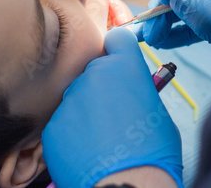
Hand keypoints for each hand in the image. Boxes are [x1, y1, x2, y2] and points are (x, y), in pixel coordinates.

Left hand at [42, 28, 183, 187]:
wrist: (128, 184)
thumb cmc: (153, 153)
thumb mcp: (157, 110)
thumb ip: (137, 90)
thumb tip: (128, 93)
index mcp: (125, 67)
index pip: (117, 38)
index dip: (117, 49)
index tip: (117, 59)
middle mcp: (94, 74)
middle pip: (94, 72)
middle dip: (102, 88)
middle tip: (113, 115)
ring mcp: (70, 99)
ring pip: (76, 98)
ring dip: (85, 112)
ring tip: (101, 139)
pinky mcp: (53, 124)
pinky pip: (63, 123)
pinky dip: (72, 134)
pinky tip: (86, 151)